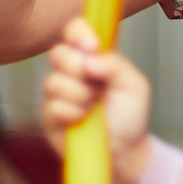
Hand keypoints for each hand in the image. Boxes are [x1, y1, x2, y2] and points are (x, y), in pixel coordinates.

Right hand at [42, 18, 153, 183]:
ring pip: (53, 81)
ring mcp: (58, 94)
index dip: (78, 33)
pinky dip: (73, 114)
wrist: (124, 152)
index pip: (75, 31)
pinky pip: (52, 107)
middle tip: (96, 83)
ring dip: (79, 96)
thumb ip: (116, 65)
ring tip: (93, 106)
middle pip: (57, 52)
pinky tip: (83, 120)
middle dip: (78, 68)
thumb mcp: (134, 85)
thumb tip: (91, 59)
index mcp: (92, 57)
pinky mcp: (49, 116)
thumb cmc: (129, 116)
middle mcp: (72, 71)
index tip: (91, 45)